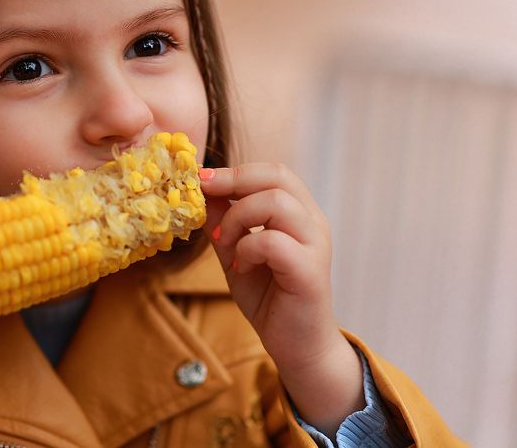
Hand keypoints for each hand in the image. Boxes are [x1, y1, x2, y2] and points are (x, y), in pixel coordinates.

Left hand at [198, 163, 362, 434]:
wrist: (296, 345)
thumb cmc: (269, 297)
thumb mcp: (235, 250)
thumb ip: (222, 221)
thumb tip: (200, 188)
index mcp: (299, 214)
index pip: (273, 172)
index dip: (235, 170)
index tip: (201, 179)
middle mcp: (313, 223)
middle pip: (277, 176)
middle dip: (233, 181)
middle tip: (204, 194)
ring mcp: (316, 245)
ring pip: (276, 202)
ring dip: (238, 218)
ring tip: (226, 243)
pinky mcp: (310, 271)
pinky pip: (273, 241)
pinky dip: (247, 248)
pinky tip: (240, 267)